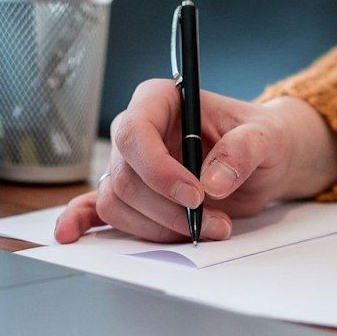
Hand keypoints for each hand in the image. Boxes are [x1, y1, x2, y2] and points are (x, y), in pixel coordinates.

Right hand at [54, 83, 336, 242]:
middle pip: (126, 176)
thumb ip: (245, 150)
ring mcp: (132, 165)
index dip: (158, 169)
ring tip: (206, 230)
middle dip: (167, 209)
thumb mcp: (267, 137)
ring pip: (118, 202)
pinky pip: (98, 208)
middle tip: (214, 223)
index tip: (195, 195)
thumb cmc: (262, 138)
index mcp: (161, 101)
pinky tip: (69, 235)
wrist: (264, 162)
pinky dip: (82, 222)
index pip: (135, 132)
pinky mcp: (135, 195)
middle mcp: (139, 132)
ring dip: (158, 227)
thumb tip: (213, 180)